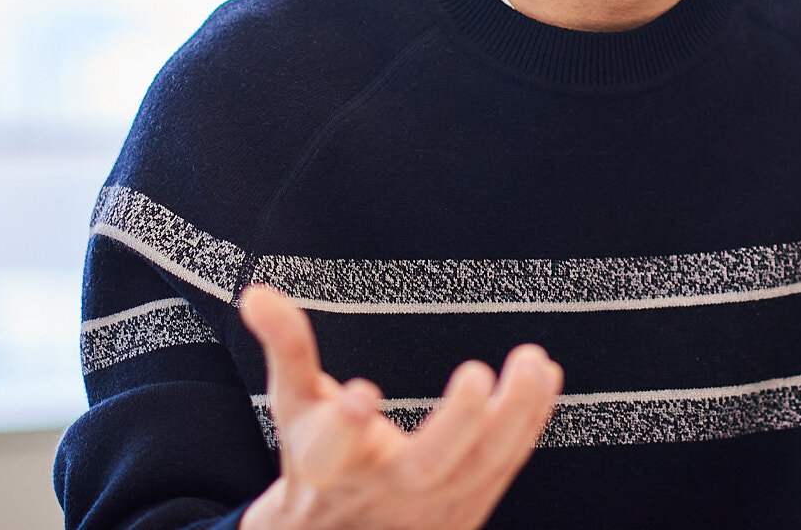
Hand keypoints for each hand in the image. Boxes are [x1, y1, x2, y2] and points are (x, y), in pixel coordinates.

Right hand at [238, 284, 562, 529]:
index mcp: (329, 465)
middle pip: (424, 468)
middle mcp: (382, 491)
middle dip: (455, 425)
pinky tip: (544, 379)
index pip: (330, 450)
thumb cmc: (318, 458)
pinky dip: (527, 426)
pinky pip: (504, 469)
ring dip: (514, 416)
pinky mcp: (466, 512)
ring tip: (533, 361)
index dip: (342, 425)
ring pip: (480, 470)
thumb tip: (256, 293)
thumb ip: (286, 348)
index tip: (362, 392)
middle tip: (473, 372)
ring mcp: (429, 509)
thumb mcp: (293, 405)